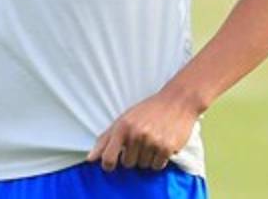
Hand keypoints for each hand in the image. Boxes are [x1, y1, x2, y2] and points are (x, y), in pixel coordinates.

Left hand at [86, 90, 200, 171]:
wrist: (177, 101)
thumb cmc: (148, 110)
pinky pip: (157, 166)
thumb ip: (105, 140)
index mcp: (122, 127)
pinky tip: (161, 145)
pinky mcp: (167, 147)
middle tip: (141, 142)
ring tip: (152, 141)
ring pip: (143, 166)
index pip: (108, 159)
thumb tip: (89, 159)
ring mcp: (152, 141)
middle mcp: (136, 134)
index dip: (109, 164)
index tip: (112, 163)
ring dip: (147, 158)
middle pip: (128, 164)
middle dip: (133, 156)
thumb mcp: (123, 119)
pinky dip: (159, 160)